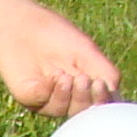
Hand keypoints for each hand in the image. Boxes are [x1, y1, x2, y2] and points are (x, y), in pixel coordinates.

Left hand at [0, 6, 122, 118]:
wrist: (23, 24)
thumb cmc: (56, 34)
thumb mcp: (86, 51)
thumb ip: (104, 70)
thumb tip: (114, 91)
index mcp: (84, 85)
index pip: (99, 103)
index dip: (102, 101)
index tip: (100, 85)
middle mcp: (67, 96)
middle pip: (83, 111)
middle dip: (85, 98)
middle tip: (83, 80)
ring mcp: (47, 99)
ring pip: (64, 111)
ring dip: (68, 95)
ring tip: (65, 76)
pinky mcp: (29, 98)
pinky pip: (43, 103)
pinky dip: (50, 92)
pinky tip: (52, 78)